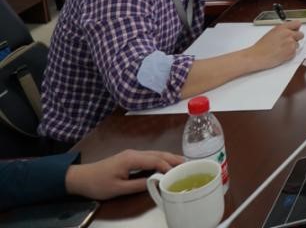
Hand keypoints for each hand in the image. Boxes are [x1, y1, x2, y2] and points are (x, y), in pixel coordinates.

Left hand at [64, 149, 183, 199]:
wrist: (80, 178)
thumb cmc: (98, 184)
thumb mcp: (118, 188)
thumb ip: (139, 185)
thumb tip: (157, 182)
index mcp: (132, 159)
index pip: (156, 160)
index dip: (169, 166)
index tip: (180, 173)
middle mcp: (134, 153)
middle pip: (158, 154)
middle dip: (174, 159)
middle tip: (189, 165)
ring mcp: (132, 154)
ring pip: (155, 154)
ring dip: (169, 158)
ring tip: (182, 164)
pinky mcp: (130, 158)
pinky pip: (150, 156)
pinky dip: (161, 159)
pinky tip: (167, 164)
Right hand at [248, 21, 303, 68]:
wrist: (257, 56)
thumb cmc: (262, 46)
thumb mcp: (272, 32)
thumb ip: (283, 30)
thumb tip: (291, 30)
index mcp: (282, 28)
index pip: (297, 23)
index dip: (296, 28)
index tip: (295, 31)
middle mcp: (288, 34)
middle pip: (301, 34)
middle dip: (296, 38)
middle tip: (288, 42)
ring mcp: (290, 43)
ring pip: (298, 44)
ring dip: (292, 47)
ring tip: (282, 49)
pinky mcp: (291, 52)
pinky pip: (295, 52)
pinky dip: (290, 54)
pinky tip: (281, 54)